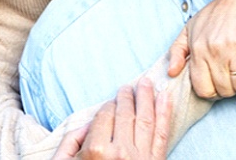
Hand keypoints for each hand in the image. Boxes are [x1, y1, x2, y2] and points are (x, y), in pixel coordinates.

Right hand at [53, 79, 170, 158]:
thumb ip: (71, 142)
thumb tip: (86, 124)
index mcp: (96, 151)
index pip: (103, 115)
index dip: (107, 106)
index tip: (109, 104)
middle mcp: (120, 152)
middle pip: (125, 113)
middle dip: (126, 96)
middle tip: (128, 87)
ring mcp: (141, 157)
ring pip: (146, 118)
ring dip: (147, 97)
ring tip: (147, 83)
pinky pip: (163, 132)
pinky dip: (165, 113)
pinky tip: (165, 98)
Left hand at [167, 0, 235, 98]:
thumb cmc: (218, 12)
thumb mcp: (191, 27)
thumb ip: (177, 51)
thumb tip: (171, 73)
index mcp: (198, 48)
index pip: (202, 89)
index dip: (212, 92)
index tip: (219, 84)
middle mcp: (215, 49)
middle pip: (224, 90)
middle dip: (231, 89)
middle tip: (235, 77)